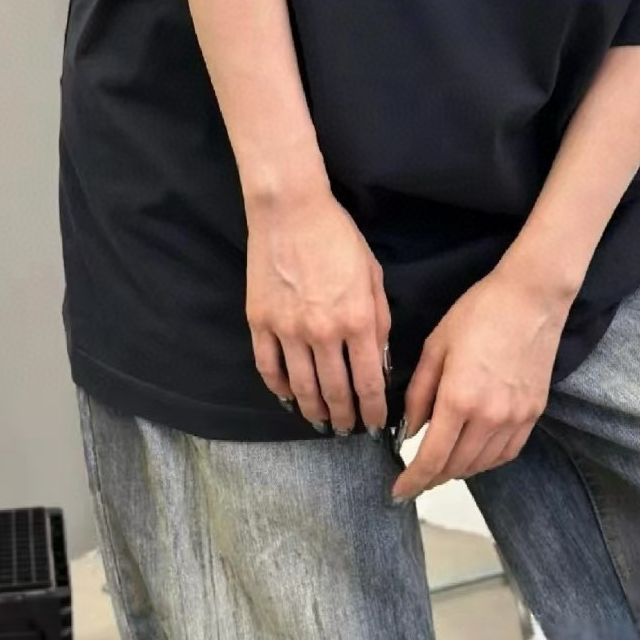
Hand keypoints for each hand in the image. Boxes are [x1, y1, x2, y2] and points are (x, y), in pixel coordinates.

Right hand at [246, 181, 389, 435]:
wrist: (290, 209)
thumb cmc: (337, 237)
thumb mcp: (373, 275)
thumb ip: (379, 320)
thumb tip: (379, 362)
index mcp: (358, 320)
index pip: (369, 383)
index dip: (374, 412)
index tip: (376, 426)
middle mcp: (324, 331)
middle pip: (336, 392)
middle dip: (345, 417)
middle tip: (348, 430)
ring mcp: (288, 329)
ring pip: (302, 387)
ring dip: (314, 411)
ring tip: (320, 422)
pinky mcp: (260, 321)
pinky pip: (269, 367)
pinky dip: (279, 389)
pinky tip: (289, 397)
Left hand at [390, 263, 569, 500]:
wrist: (531, 299)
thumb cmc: (478, 313)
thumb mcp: (436, 346)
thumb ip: (419, 392)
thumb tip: (410, 430)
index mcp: (459, 398)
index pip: (432, 457)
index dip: (412, 480)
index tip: (397, 492)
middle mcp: (490, 417)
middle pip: (456, 467)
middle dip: (431, 478)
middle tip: (414, 478)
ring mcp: (516, 418)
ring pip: (482, 464)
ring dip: (457, 471)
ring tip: (439, 466)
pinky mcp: (534, 414)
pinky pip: (506, 453)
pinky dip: (486, 460)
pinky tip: (472, 453)